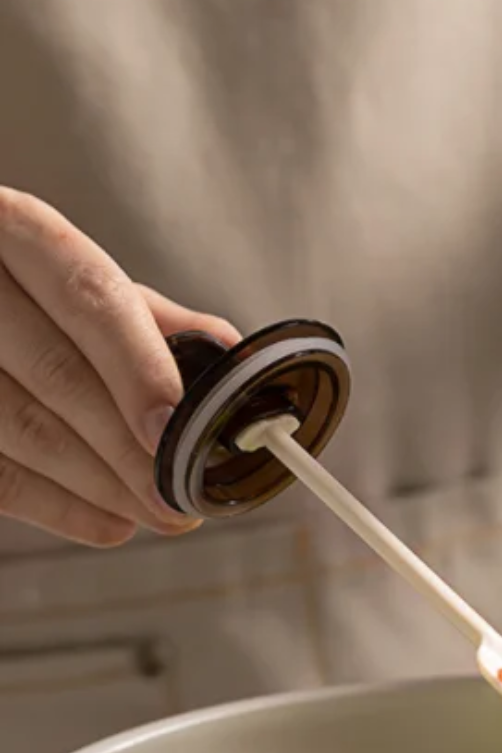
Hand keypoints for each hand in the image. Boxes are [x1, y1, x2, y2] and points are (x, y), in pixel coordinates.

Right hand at [0, 188, 239, 546]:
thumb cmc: (15, 282)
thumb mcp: (76, 279)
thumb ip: (149, 317)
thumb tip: (229, 356)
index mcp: (17, 229)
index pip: (90, 298)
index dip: (136, 367)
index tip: (172, 427)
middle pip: (56, 373)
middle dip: (127, 448)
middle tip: (179, 495)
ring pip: (15, 428)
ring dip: (96, 485)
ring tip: (154, 513)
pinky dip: (49, 504)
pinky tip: (105, 522)